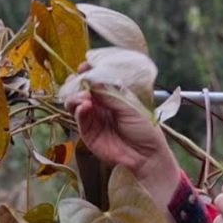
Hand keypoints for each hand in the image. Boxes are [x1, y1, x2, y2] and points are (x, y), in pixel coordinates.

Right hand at [65, 77, 178, 197]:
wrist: (147, 156)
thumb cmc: (144, 128)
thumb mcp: (130, 105)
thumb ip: (110, 93)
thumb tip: (92, 80)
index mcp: (112, 95)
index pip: (96, 80)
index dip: (88, 72)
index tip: (84, 66)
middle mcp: (100, 105)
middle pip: (81, 90)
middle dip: (77, 84)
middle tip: (80, 81)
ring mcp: (93, 119)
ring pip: (75, 103)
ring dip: (76, 97)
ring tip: (84, 98)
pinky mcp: (88, 134)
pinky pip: (79, 119)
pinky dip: (79, 110)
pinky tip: (85, 106)